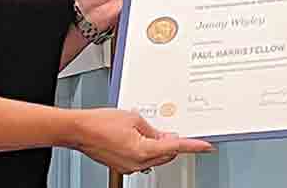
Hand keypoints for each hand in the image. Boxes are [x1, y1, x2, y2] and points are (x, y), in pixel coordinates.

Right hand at [72, 108, 213, 173]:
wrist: (80, 130)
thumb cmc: (101, 123)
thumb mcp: (134, 119)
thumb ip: (154, 130)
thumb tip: (165, 137)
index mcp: (143, 150)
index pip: (176, 148)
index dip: (193, 146)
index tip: (206, 146)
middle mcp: (137, 163)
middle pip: (166, 156)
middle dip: (173, 144)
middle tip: (174, 131)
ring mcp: (129, 166)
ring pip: (155, 159)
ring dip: (159, 147)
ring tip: (151, 130)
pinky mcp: (123, 166)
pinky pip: (143, 159)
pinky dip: (147, 150)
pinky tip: (141, 138)